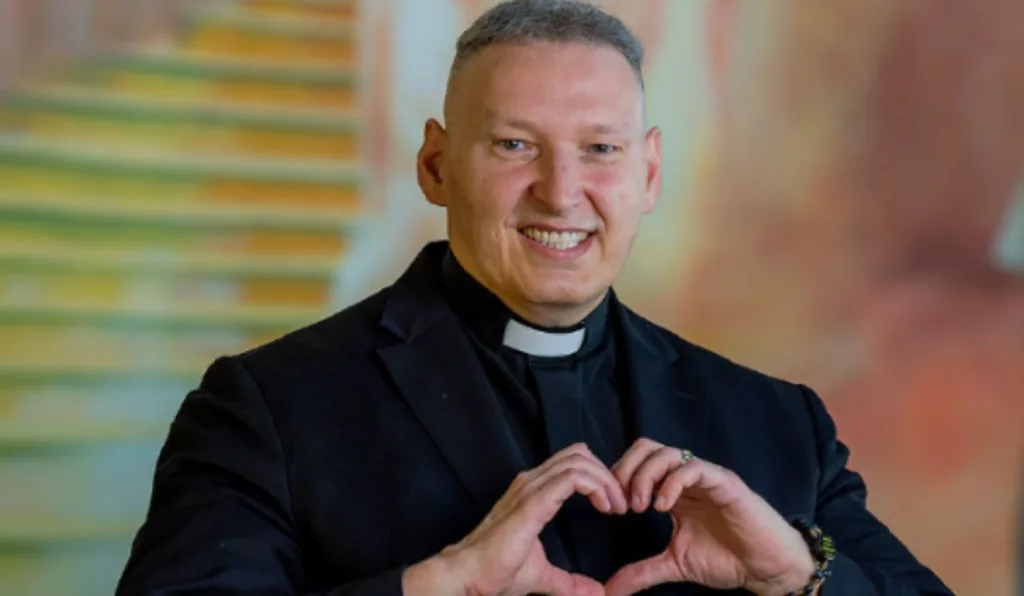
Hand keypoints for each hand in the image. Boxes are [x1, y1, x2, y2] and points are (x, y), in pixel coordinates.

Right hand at [403, 443, 628, 595]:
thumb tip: (596, 594)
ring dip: (604, 479)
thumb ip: (569, 583)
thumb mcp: (542, 576)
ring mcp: (529, 489)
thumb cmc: (495, 572)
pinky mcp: (532, 502)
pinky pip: (572, 478)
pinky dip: (596, 486)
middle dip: (606, 475)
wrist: (469, 577)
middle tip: (620, 504)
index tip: (613, 506)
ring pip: (578, 461)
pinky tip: (604, 506)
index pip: (573, 463)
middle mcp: (531, 482)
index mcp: (533, 492)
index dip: (599, 477)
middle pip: (579, 455)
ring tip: (615, 506)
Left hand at [606, 439, 815, 595]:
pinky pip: (694, 468)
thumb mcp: (675, 564)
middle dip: (626, 470)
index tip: (611, 509)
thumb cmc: (726, 560)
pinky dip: (672, 482)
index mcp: (672, 490)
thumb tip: (610, 589)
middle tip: (622, 504)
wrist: (766, 568)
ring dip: (646, 476)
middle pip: (646, 447)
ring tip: (641, 507)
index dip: (617, 479)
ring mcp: (705, 478)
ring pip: (667, 453)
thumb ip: (642, 572)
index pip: (636, 463)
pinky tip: (663, 507)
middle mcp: (686, 478)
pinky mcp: (725, 483)